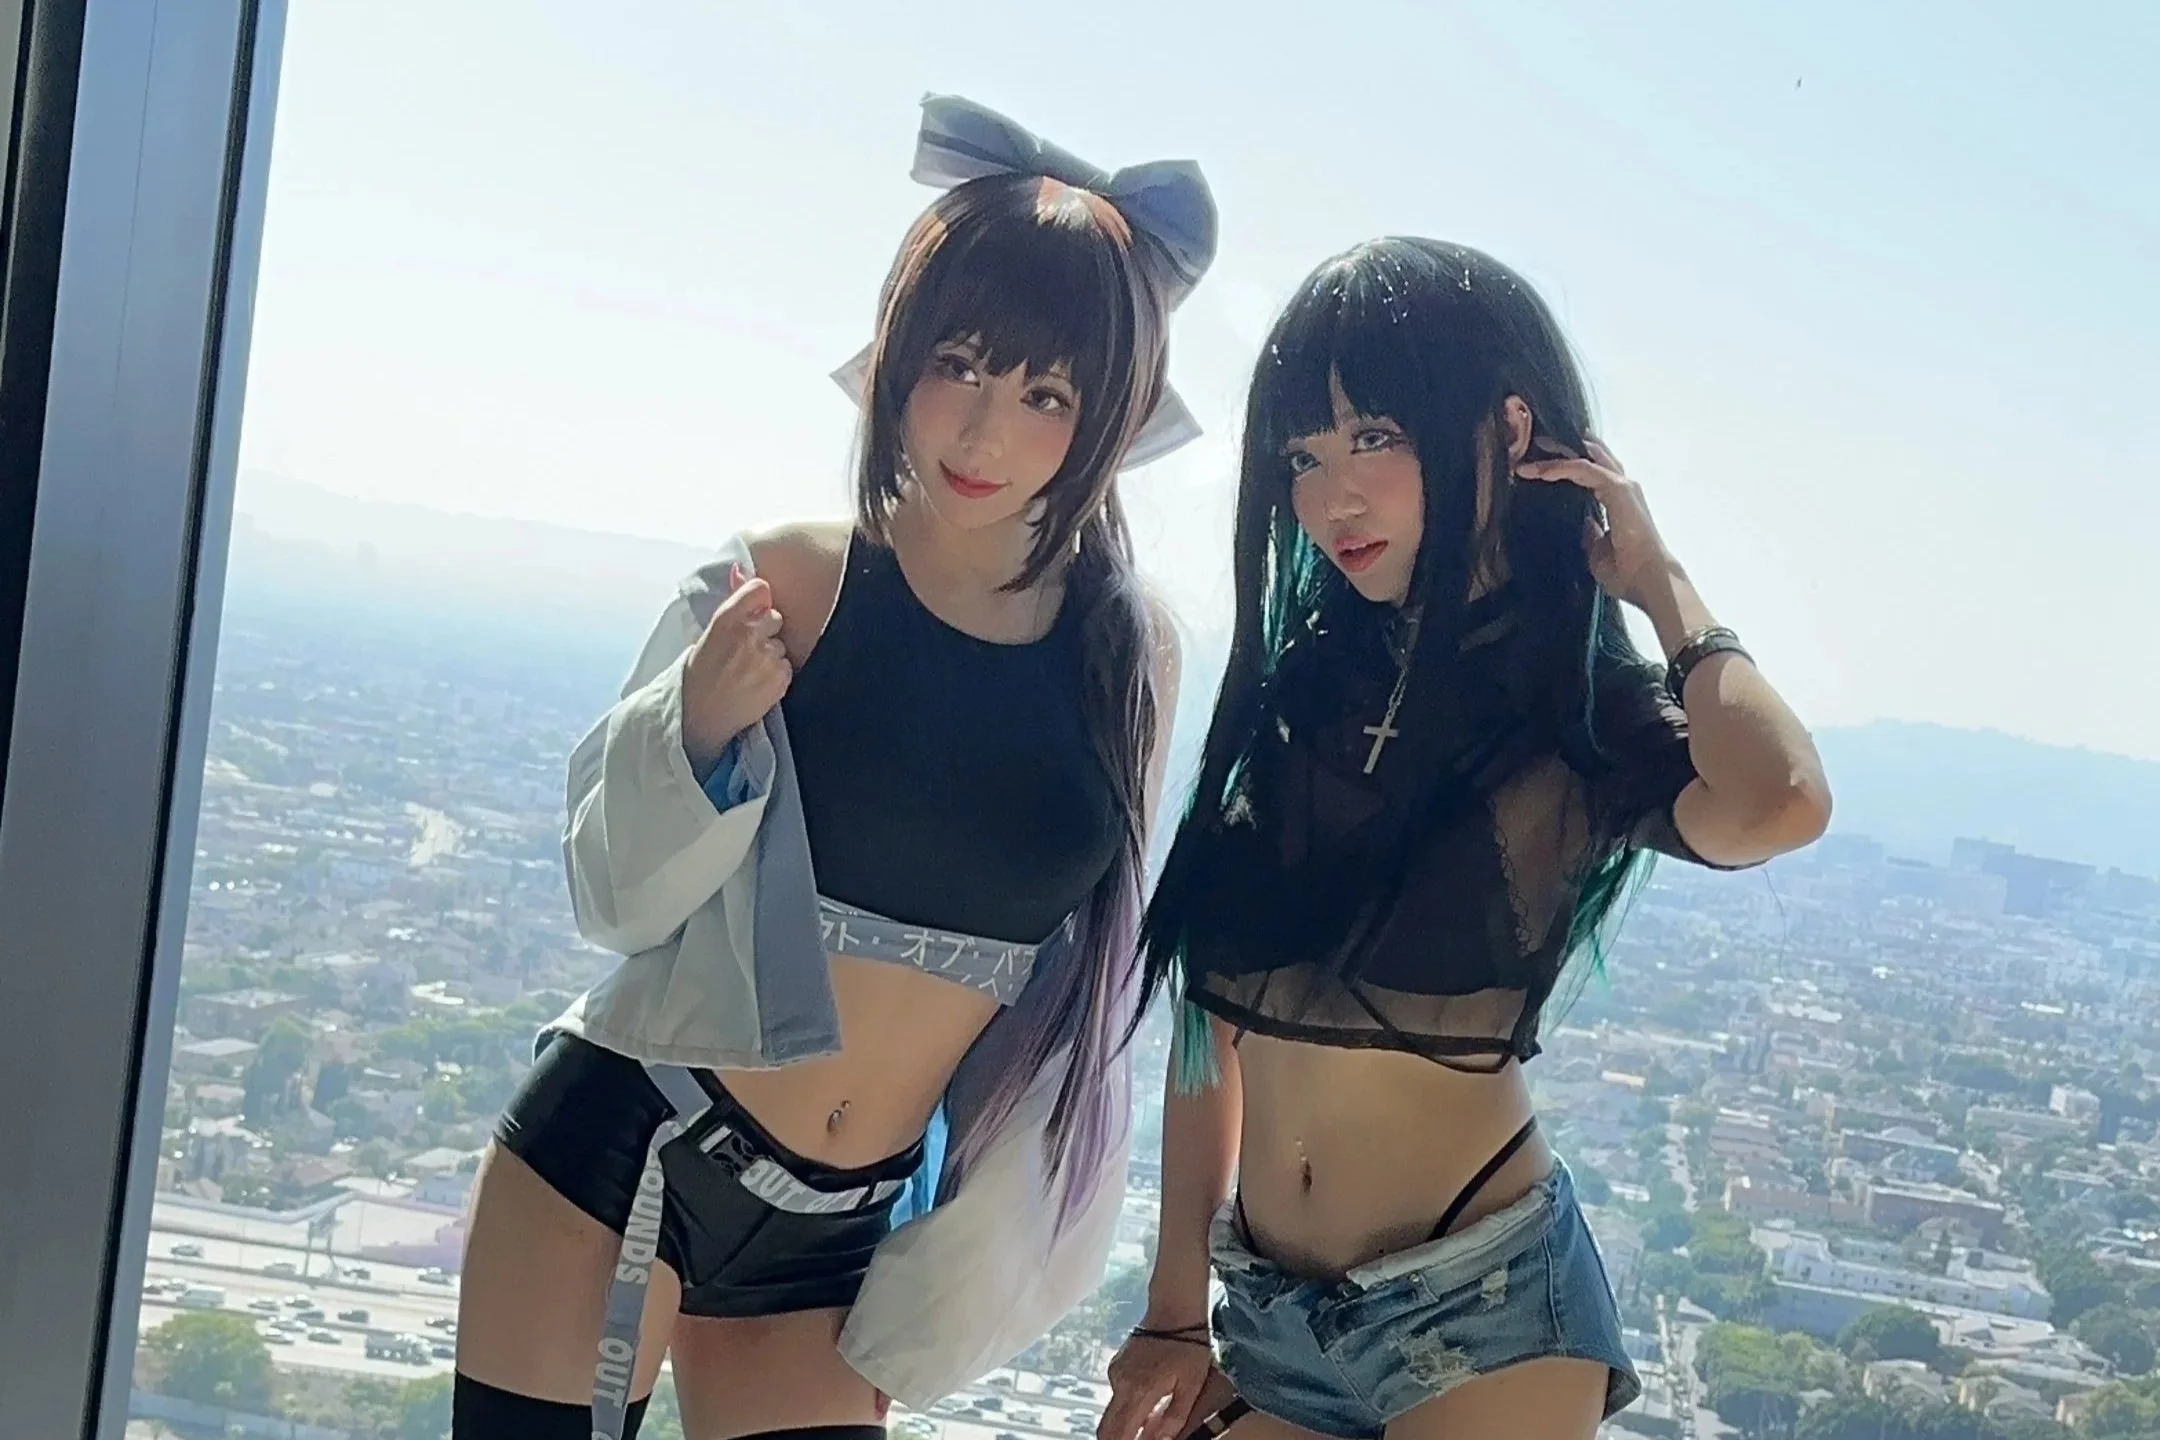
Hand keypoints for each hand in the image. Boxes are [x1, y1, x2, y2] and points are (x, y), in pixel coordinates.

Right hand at [680, 563, 789, 768]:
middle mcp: (749, 634)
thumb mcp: (708, 633)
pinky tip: (756, 683)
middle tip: (746, 650)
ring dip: (771, 655)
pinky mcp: (780, 678)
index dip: (759, 600)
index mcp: (726, 619)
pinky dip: (777, 674)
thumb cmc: (699, 673)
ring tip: (748, 671)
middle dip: (765, 630)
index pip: (760, 589)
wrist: (699, 716)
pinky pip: (787, 665)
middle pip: (775, 617)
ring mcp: (767, 657)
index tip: (753, 611)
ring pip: (781, 644)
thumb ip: (731, 605)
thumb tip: (740, 571)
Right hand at [1100, 1325, 1216, 1439]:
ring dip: (1127, 1424)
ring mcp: (1115, 1373)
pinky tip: (1150, 1401)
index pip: (1118, 1433)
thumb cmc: (1188, 1348)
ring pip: (1112, 1411)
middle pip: (1106, 1427)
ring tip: (1150, 1424)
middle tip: (1139, 1439)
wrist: (1174, 1310)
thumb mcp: (1191, 1386)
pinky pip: (1117, 1395)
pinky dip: (1129, 1406)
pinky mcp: (1116, 1365)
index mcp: (1138, 1391)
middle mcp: (1120, 1383)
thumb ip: (1174, 1418)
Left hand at [1513, 437, 1677, 610]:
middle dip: (1559, 448)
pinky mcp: (1619, 490)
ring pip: (1585, 458)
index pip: (1589, 470)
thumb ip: (1588, 532)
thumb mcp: (1596, 550)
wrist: (1648, 582)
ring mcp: (1622, 486)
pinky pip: (1585, 470)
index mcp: (1617, 498)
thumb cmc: (1626, 571)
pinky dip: (1561, 467)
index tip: (1533, 467)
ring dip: (1555, 456)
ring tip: (1526, 458)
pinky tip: (1541, 471)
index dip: (1564, 464)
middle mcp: (1622, 486)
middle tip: (1531, 445)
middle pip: (1589, 455)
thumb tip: (1579, 523)